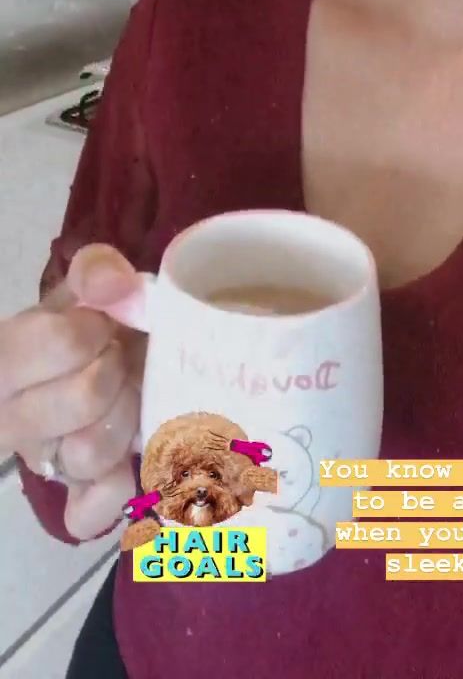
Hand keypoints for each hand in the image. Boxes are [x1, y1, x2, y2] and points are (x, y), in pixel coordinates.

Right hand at [0, 244, 146, 539]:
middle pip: (85, 399)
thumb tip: (115, 284)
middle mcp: (13, 419)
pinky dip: (114, 488)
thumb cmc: (83, 327)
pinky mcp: (73, 496)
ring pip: (91, 453)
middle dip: (117, 370)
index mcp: (5, 360)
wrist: (82, 370)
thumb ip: (95, 272)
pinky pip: (89, 512)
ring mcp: (44, 461)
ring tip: (129, 397)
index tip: (103, 325)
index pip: (58, 342)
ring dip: (126, 418)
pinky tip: (125, 458)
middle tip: (120, 359)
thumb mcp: (81, 290)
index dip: (94, 330)